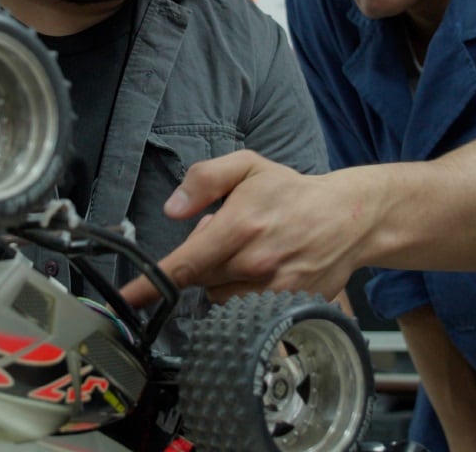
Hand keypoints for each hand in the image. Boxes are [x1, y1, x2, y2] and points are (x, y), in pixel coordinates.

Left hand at [120, 150, 361, 306]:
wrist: (348, 217)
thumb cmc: (292, 191)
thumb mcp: (247, 166)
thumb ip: (205, 178)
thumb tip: (173, 208)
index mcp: (240, 226)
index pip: (184, 264)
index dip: (151, 284)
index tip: (127, 299)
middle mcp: (254, 263)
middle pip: (199, 278)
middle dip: (201, 258)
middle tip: (227, 235)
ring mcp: (272, 290)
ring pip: (219, 295)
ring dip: (221, 276)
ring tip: (249, 251)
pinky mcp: (287, 307)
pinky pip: (245, 308)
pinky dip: (243, 291)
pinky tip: (262, 268)